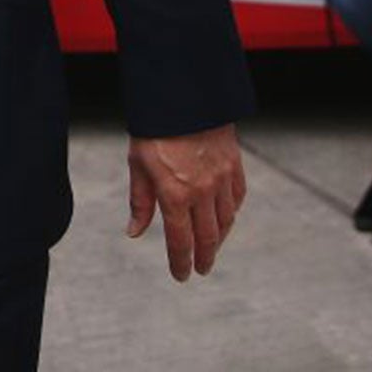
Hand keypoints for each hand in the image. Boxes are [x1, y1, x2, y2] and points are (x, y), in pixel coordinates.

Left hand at [127, 125, 245, 280]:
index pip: (181, 241)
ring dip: (219, 239)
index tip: (181, 276)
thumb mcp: (138, 165)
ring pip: (225, 221)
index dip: (180, 263)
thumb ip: (140, 202)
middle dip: (204, 258)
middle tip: (201, 269)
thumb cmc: (154, 129)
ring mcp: (221, 179)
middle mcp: (202, 191)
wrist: (183, 96)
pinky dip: (231, 213)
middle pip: (207, 237)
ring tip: (212, 247)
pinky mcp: (234, 165)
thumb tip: (134, 233)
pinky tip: (226, 218)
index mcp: (174, 194)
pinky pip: (237, 198)